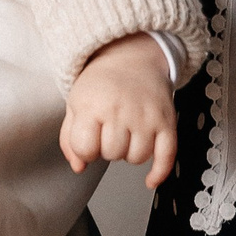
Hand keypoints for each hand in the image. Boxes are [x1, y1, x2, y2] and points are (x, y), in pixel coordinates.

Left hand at [62, 34, 178, 187]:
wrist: (132, 57)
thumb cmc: (101, 83)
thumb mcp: (75, 103)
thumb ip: (69, 138)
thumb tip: (78, 167)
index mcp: (92, 105)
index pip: (85, 149)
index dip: (85, 149)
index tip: (88, 139)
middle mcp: (120, 110)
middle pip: (112, 154)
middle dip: (108, 149)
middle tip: (109, 130)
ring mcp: (145, 116)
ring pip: (136, 158)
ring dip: (129, 153)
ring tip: (127, 134)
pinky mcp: (166, 121)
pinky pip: (167, 156)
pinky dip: (159, 173)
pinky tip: (150, 179)